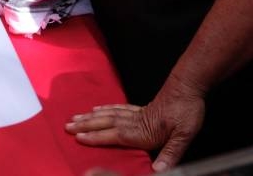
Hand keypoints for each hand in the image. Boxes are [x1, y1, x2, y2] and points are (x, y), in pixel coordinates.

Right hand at [66, 74, 205, 171]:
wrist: (187, 88)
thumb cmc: (187, 111)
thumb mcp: (184, 135)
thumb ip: (171, 153)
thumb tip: (158, 170)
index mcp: (143, 131)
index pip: (115, 135)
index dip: (96, 137)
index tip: (78, 138)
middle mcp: (135, 121)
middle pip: (106, 123)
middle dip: (85, 126)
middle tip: (67, 126)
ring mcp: (136, 113)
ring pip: (108, 115)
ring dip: (90, 117)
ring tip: (75, 118)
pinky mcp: (140, 108)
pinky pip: (118, 108)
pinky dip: (105, 108)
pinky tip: (96, 108)